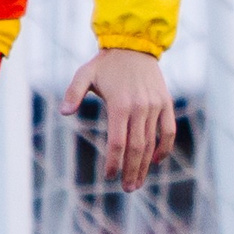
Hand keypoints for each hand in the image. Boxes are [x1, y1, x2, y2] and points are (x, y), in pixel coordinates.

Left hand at [61, 47, 177, 191]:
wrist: (134, 45)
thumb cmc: (106, 63)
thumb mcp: (85, 74)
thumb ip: (73, 94)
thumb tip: (64, 113)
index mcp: (121, 104)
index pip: (118, 142)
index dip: (114, 162)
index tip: (109, 176)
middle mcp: (140, 108)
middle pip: (137, 148)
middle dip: (131, 171)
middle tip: (127, 188)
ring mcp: (155, 106)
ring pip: (152, 142)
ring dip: (145, 165)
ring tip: (138, 182)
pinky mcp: (166, 103)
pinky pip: (169, 130)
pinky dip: (165, 147)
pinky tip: (157, 160)